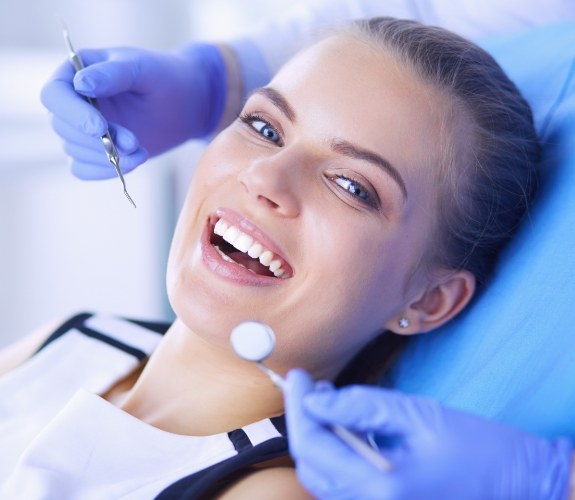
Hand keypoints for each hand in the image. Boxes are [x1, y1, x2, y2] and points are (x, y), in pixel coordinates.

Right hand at [41, 43, 225, 178]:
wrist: (184, 104)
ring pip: (75, 150)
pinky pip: (83, 169)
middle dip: (98, 140)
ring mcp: (81, 129)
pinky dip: (104, 171)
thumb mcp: (142, 69)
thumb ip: (113, 74)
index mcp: (75, 71)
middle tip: (133, 142)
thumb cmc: (163, 77)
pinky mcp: (94, 151)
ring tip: (140, 151)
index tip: (100, 128)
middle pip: (64, 128)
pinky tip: (132, 162)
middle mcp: (72, 101)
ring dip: (106, 156)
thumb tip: (80, 84)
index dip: (73, 114)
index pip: (54, 95)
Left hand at [285, 369, 571, 499]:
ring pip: (322, 475)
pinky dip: (334, 451)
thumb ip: (361, 406)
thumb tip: (314, 398)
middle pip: (311, 463)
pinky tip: (344, 424)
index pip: (312, 446)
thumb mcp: (415, 414)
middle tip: (308, 385)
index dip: (298, 407)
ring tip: (326, 399)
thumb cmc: (474, 446)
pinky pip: (342, 482)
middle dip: (303, 420)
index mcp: (379, 487)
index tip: (297, 377)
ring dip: (316, 435)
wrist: (514, 480)